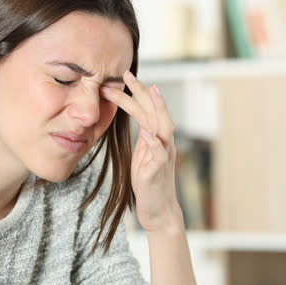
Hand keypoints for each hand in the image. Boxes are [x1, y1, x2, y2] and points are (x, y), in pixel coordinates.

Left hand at [100, 71, 183, 233]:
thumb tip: (136, 119)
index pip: (145, 109)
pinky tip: (148, 133)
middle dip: (143, 91)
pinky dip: (154, 144)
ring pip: (164, 128)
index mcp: (155, 138)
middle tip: (128, 74)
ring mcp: (162, 157)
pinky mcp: (157, 172)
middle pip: (155, 111)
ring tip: (151, 91)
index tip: (121, 76)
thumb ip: (142, 137)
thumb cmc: (148, 182)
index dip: (135, 93)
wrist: (158, 210)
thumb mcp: (142, 155)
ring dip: (157, 109)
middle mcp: (163, 143)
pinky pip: (159, 155)